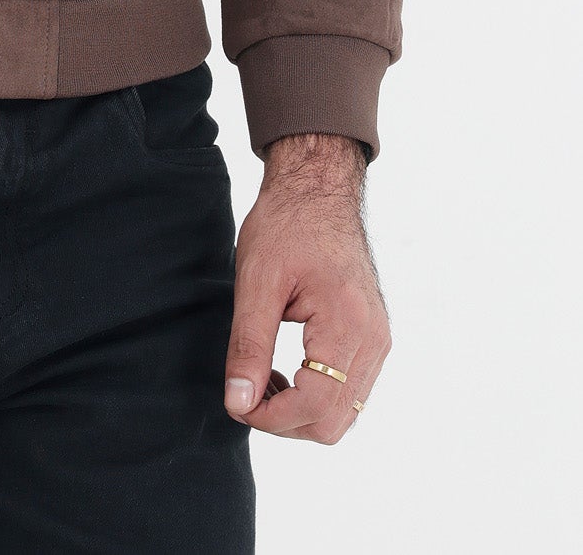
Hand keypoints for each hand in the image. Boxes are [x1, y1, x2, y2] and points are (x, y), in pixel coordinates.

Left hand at [223, 132, 389, 441]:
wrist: (317, 190)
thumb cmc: (286, 225)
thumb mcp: (256, 281)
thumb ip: (248, 346)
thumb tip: (238, 403)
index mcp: (348, 325)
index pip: (315, 407)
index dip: (270, 417)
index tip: (236, 400)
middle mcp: (373, 341)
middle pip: (332, 423)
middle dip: (283, 420)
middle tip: (245, 390)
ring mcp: (377, 341)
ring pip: (342, 414)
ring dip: (298, 412)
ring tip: (262, 376)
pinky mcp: (372, 338)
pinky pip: (348, 391)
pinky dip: (315, 395)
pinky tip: (283, 370)